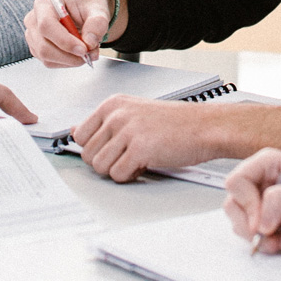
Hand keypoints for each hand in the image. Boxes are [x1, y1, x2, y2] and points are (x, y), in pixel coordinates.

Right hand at [24, 0, 120, 67]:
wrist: (84, 9)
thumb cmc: (87, 5)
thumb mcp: (98, 9)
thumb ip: (96, 24)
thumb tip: (89, 43)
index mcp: (44, 4)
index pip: (46, 25)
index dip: (64, 41)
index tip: (84, 49)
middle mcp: (34, 20)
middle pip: (44, 46)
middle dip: (70, 55)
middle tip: (90, 54)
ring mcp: (33, 36)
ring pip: (47, 57)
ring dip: (71, 60)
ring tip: (88, 51)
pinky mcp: (37, 49)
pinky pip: (51, 63)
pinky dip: (68, 62)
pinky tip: (78, 53)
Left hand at [73, 97, 280, 181]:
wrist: (206, 128)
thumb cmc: (177, 123)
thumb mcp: (135, 114)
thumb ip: (105, 123)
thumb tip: (74, 130)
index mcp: (113, 104)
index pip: (79, 134)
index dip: (95, 148)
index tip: (112, 149)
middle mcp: (117, 114)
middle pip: (87, 154)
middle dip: (107, 162)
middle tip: (129, 156)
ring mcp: (127, 130)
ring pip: (100, 167)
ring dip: (118, 170)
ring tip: (138, 160)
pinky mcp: (139, 148)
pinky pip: (118, 175)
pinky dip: (131, 176)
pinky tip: (146, 164)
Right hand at [223, 149, 280, 254]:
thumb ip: (278, 202)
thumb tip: (258, 223)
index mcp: (267, 166)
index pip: (236, 182)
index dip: (246, 204)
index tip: (261, 222)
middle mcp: (263, 185)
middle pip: (235, 207)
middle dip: (252, 228)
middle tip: (271, 238)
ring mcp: (267, 207)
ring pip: (247, 229)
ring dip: (270, 242)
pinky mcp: (275, 226)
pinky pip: (266, 242)